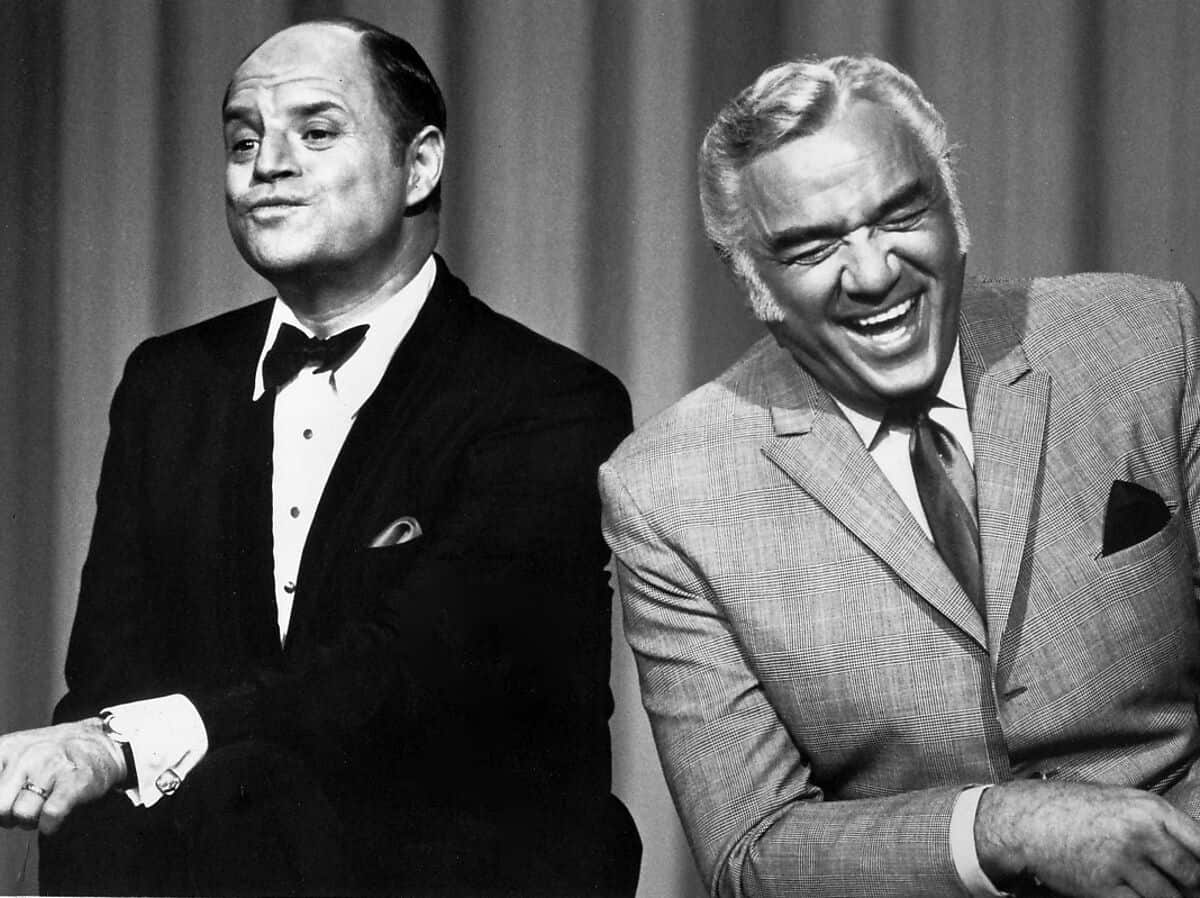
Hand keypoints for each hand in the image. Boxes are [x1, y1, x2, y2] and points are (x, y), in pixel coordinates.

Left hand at [0, 718, 126, 834]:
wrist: (102, 743)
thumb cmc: (53, 755)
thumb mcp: (14, 754)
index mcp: (5, 748)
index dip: (1, 804)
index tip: (10, 799)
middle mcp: (26, 754)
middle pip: (0, 809)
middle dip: (10, 816)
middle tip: (26, 805)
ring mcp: (50, 767)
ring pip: (23, 815)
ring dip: (33, 820)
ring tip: (44, 806)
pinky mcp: (74, 781)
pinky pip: (50, 816)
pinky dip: (51, 824)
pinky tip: (57, 814)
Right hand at [977, 780, 1199, 897]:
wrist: (1024, 820)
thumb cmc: (1068, 807)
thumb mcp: (1118, 801)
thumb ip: (1155, 823)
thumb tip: (1189, 851)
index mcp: (1148, 808)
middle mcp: (1140, 833)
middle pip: (1193, 875)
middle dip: (1191, 887)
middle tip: (1181, 888)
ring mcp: (1122, 860)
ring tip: (1150, 889)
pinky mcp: (1105, 887)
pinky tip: (1131, 894)